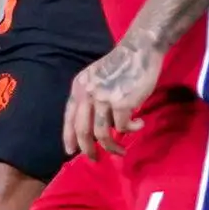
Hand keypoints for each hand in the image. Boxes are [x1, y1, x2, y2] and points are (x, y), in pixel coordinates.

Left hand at [61, 38, 160, 157]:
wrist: (139, 50)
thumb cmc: (121, 64)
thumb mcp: (96, 78)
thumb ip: (92, 98)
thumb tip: (96, 126)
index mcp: (79, 88)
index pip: (69, 118)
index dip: (68, 137)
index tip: (70, 152)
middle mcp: (88, 95)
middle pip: (83, 130)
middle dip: (88, 149)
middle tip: (94, 159)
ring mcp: (104, 99)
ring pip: (103, 133)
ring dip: (112, 146)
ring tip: (121, 151)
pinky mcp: (122, 103)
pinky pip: (123, 127)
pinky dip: (132, 129)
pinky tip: (139, 124)